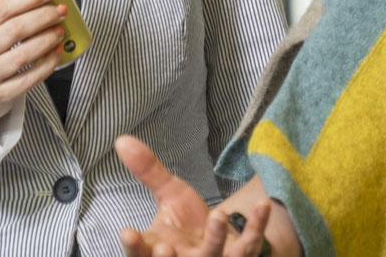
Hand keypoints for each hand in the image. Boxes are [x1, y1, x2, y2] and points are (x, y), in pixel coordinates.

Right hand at [0, 0, 67, 127]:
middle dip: (42, 17)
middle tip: (60, 11)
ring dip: (46, 40)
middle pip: (15, 29)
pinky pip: (29, 78)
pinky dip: (47, 64)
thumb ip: (5, 17)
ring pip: (23, 54)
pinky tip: (56, 54)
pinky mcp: (1, 94)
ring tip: (59, 31)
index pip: (2, 8)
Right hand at [115, 136, 276, 256]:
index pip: (140, 255)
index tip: (128, 233)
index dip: (134, 248)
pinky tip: (262, 205)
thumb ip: (148, 172)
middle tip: (165, 247)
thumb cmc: (188, 223)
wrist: (222, 238)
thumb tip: (122, 140)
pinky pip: (250, 245)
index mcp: (158, 250)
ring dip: (215, 240)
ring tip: (218, 216)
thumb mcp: (169, 195)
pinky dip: (256, 226)